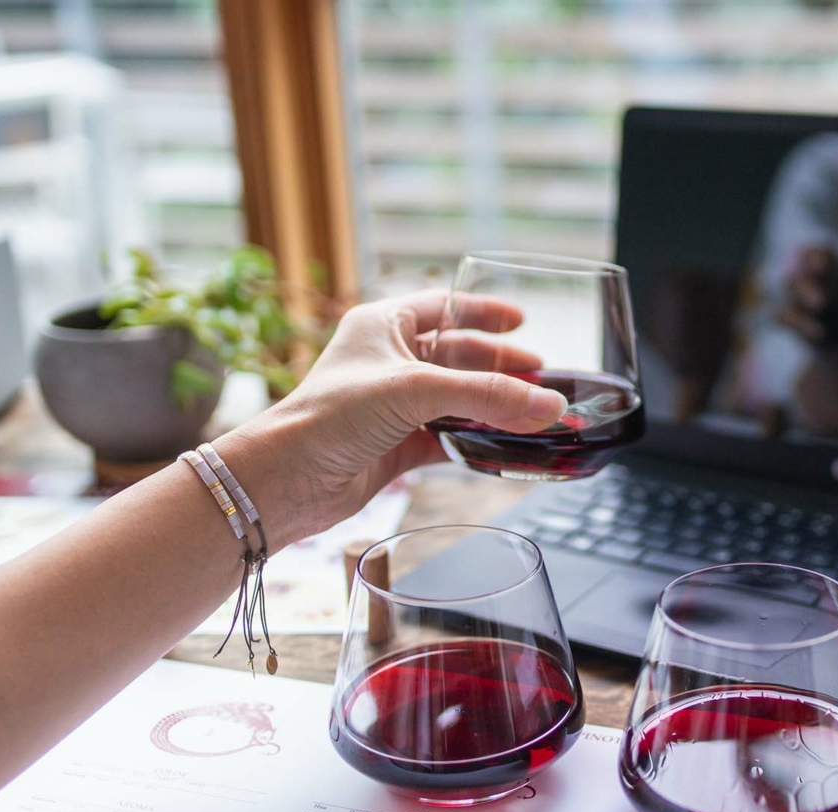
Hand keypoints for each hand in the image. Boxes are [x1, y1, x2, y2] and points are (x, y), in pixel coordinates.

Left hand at [214, 291, 566, 546]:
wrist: (287, 480)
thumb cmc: (330, 416)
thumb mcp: (415, 391)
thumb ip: (487, 396)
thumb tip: (550, 405)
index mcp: (383, 325)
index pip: (444, 305)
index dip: (483, 311)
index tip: (522, 320)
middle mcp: (389, 362)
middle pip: (458, 355)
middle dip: (500, 366)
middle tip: (540, 377)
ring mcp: (393, 406)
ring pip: (458, 399)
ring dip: (494, 406)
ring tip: (534, 412)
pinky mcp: (397, 445)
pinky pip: (449, 437)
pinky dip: (477, 440)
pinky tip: (505, 445)